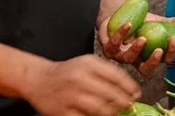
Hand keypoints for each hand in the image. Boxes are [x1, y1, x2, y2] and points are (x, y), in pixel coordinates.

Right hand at [21, 55, 139, 115]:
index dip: (129, 87)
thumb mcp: (87, 63)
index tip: (136, 94)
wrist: (38, 79)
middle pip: (110, 94)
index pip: (116, 76)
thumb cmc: (67, 71)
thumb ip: (107, 72)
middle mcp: (80, 79)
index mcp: (88, 65)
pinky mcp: (62, 111)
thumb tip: (129, 89)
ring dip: (112, 112)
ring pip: (99, 108)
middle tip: (129, 106)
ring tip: (116, 112)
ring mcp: (70, 96)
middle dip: (124, 102)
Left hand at [97, 13, 174, 76]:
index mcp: (149, 55)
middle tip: (158, 50)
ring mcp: (121, 56)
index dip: (169, 54)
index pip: (163, 61)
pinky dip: (121, 35)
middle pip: (145, 70)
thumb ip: (170, 23)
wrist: (117, 14)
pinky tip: (128, 25)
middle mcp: (136, 60)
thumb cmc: (137, 22)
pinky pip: (114, 45)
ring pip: (128, 59)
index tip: (172, 40)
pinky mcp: (108, 49)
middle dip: (152, 62)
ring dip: (136, 50)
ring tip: (142, 37)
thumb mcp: (155, 22)